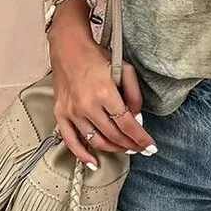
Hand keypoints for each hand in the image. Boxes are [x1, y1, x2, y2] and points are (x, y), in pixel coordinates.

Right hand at [48, 25, 156, 169]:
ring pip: (96, 140)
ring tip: (125, 149)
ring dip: (113, 148)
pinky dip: (82, 155)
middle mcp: (87, 105)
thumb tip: (137, 117)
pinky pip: (71, 141)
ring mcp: (72, 112)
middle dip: (130, 144)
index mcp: (105, 92)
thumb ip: (134, 93)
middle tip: (140, 148)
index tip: (150, 146)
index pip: (127, 123)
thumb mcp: (124, 69)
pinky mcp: (60, 114)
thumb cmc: (97, 57)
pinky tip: (93, 162)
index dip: (140, 137)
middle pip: (113, 135)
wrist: (69, 49)